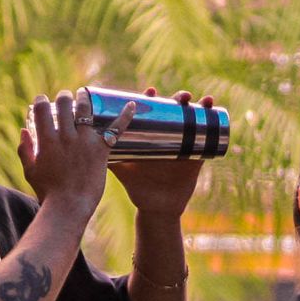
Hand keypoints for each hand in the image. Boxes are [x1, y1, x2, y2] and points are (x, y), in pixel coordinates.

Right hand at [18, 91, 134, 218]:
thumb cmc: (48, 192)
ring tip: (84, 97)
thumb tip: (24, 130)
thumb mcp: (30, 170)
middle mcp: (65, 136)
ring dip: (84, 100)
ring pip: (85, 109)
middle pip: (64, 103)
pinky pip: (115, 129)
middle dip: (64, 97)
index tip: (43, 101)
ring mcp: (84, 142)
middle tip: (65, 98)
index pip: (41, 108)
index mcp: (46, 140)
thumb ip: (25, 149)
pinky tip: (131, 104)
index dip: (41, 100)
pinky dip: (124, 115)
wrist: (68, 207)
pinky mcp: (101, 150)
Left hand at [110, 88, 211, 217]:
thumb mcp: (122, 170)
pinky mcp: (196, 155)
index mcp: (150, 136)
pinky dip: (212, 121)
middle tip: (180, 96)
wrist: (155, 208)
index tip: (149, 91)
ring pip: (192, 119)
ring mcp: (183, 144)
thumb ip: (107, 158)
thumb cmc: (137, 186)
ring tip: (200, 100)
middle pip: (174, 111)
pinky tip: (213, 108)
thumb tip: (86, 146)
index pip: (152, 111)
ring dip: (198, 106)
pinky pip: (207, 137)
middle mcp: (168, 136)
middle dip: (178, 99)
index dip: (151, 99)